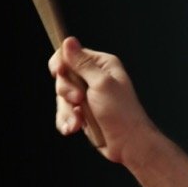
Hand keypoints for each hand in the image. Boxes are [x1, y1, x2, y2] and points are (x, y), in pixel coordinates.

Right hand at [48, 37, 154, 163]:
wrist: (128, 145)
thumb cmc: (122, 113)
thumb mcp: (101, 84)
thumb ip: (82, 64)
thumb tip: (69, 41)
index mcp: (102, 65)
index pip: (71, 54)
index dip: (61, 63)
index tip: (58, 72)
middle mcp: (93, 78)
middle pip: (63, 77)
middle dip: (66, 91)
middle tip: (79, 100)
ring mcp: (87, 97)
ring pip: (61, 98)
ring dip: (66, 111)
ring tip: (78, 121)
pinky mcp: (82, 113)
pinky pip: (63, 113)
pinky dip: (67, 121)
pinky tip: (74, 128)